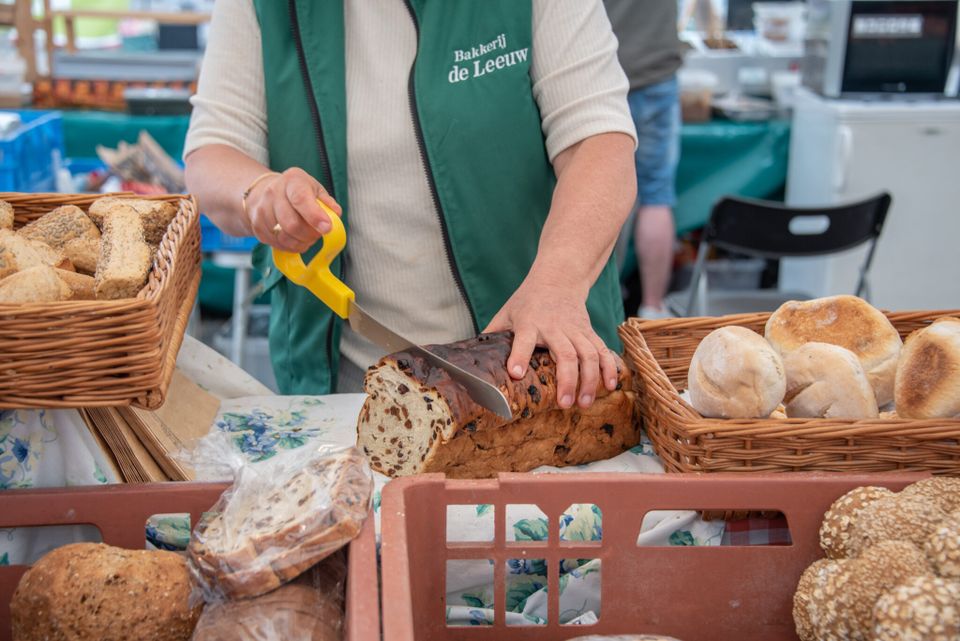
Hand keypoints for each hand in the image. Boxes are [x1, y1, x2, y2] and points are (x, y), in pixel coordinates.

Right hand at [245, 167, 341, 252]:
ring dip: (301, 242)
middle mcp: (273, 193)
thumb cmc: (296, 191)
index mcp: (292, 181)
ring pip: (284, 237)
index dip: (315, 216)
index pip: (301, 199)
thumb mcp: (315, 189)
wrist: (266, 192)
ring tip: (307, 237)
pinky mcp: (256, 226)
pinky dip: (290, 246)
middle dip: (310, 235)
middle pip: (292, 224)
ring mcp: (262, 210)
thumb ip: (327, 202)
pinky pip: (277, 244)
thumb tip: (335, 214)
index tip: (327, 228)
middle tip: (318, 234)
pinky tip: (295, 238)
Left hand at [484, 276, 619, 408]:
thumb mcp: (506, 313)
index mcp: (529, 322)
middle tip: (564, 404)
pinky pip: (602, 350)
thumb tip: (468, 362)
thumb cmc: (527, 301)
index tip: (517, 374)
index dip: (520, 355)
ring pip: (588, 354)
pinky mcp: (589, 331)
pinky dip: (609, 368)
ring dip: (589, 380)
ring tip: (584, 404)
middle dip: (567, 380)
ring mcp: (576, 329)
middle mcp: (555, 326)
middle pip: (566, 353)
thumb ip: (492, 335)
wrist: (558, 278)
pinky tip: (610, 386)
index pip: (524, 338)